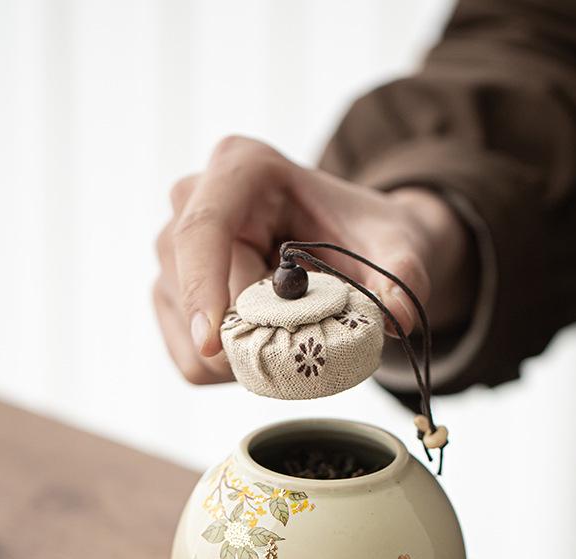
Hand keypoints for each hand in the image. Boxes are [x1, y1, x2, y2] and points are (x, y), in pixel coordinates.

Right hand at [154, 136, 469, 384]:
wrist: (349, 243)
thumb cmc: (366, 235)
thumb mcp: (397, 245)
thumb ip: (403, 276)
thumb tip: (397, 318)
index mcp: (243, 168)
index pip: (203, 227)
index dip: (203, 285)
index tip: (213, 342)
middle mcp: (195, 201)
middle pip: (195, 288)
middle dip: (248, 334)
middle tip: (305, 348)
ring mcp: (174, 250)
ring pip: (185, 330)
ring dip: (244, 356)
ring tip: (294, 338)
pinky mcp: (172, 294)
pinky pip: (187, 358)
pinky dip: (230, 373)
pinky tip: (268, 348)